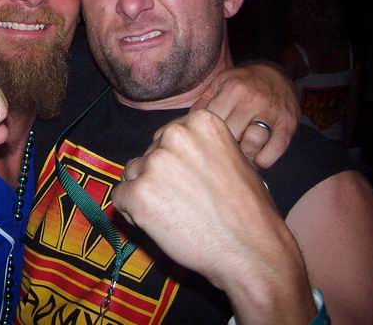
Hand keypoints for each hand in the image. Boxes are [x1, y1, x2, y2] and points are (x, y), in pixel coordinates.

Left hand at [112, 110, 306, 299]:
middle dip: (159, 176)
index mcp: (199, 121)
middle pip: (149, 153)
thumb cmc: (247, 210)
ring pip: (133, 174)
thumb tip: (172, 149)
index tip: (193, 182)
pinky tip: (160, 225)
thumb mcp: (234, 158)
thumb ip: (201, 147)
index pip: (167, 137)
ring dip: (146, 193)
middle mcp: (174, 135)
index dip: (176, 162)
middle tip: (185, 202)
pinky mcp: (138, 193)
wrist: (252, 250)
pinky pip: (120, 198)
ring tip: (175, 215)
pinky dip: (133, 213)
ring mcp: (154, 163)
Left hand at [192, 62, 298, 167]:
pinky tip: (256, 157)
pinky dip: (263, 160)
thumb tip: (184, 127)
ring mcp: (272, 113)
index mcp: (232, 90)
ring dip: (243, 156)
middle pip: (230, 135)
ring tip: (238, 157)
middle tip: (220, 153)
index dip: (206, 136)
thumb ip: (202, 104)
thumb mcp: (219, 85)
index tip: (205, 143)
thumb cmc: (242, 84)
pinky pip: (273, 151)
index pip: (213, 121)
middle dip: (222, 147)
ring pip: (252, 144)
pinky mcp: (288, 125)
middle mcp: (252, 100)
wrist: (277, 76)